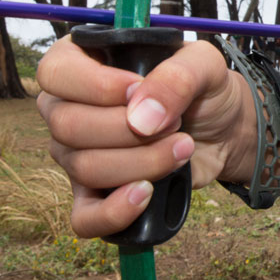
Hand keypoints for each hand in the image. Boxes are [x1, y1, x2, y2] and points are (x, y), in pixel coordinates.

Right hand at [37, 36, 253, 237]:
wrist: (225, 129)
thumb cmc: (204, 88)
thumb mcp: (204, 64)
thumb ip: (176, 77)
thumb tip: (140, 119)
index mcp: (81, 62)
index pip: (55, 73)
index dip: (96, 86)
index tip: (137, 91)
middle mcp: (67, 108)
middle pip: (68, 125)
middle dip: (131, 130)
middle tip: (175, 123)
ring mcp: (75, 153)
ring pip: (85, 167)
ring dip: (144, 162)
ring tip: (182, 147)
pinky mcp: (95, 193)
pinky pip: (85, 217)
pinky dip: (114, 212)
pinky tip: (146, 194)